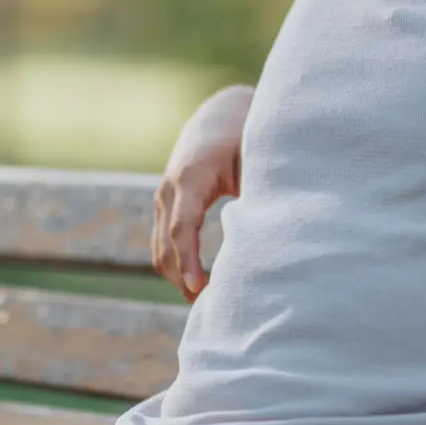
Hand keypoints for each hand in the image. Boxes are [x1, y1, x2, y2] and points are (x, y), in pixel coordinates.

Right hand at [153, 86, 252, 300]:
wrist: (218, 115)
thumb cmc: (242, 137)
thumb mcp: (253, 160)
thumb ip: (255, 194)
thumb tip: (266, 235)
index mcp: (190, 177)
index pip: (182, 227)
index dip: (189, 260)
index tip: (199, 288)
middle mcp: (169, 189)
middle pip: (166, 246)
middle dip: (183, 279)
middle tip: (211, 308)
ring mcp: (162, 197)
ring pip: (159, 249)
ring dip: (178, 277)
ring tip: (206, 302)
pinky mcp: (165, 206)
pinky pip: (162, 243)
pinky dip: (176, 265)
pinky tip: (198, 283)